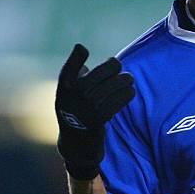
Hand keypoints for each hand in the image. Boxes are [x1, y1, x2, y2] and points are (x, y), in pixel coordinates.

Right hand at [55, 44, 134, 179]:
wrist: (76, 143)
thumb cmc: (75, 111)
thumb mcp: (67, 93)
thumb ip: (74, 73)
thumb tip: (80, 51)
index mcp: (65, 87)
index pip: (70, 66)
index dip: (77, 54)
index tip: (83, 49)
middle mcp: (74, 95)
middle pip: (103, 70)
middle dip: (115, 67)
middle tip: (120, 70)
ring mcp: (88, 106)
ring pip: (116, 83)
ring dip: (126, 80)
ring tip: (128, 80)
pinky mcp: (100, 118)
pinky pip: (120, 99)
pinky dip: (128, 94)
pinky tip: (129, 92)